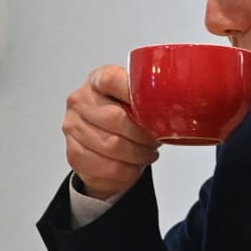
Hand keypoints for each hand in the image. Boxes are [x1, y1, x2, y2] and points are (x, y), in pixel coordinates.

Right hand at [63, 65, 160, 199]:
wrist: (102, 147)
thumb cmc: (123, 119)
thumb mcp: (135, 102)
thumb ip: (147, 98)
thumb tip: (176, 104)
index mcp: (97, 81)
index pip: (111, 80)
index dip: (133, 92)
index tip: (153, 105)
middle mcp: (81, 101)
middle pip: (116, 118)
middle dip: (142, 134)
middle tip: (155, 140)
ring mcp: (73, 127)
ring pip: (112, 145)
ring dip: (137, 154)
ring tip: (147, 153)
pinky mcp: (74, 153)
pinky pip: (107, 166)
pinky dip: (128, 170)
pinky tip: (134, 165)